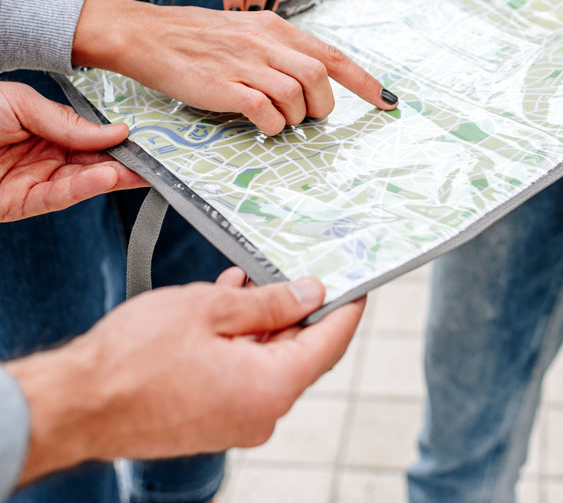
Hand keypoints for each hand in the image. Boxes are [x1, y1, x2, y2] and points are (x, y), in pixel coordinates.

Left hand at [0, 82, 144, 221]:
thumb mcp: (22, 103)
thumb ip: (67, 120)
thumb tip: (117, 131)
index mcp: (45, 128)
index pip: (92, 136)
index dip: (119, 139)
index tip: (149, 139)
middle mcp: (43, 155)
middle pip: (94, 162)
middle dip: (126, 162)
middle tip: (158, 161)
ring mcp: (33, 180)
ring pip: (82, 182)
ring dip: (114, 178)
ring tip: (141, 172)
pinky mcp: (19, 204)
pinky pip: (56, 198)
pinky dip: (84, 189)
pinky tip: (107, 177)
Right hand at [10, 269, 364, 485]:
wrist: (75, 405)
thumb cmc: (134, 359)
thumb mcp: (211, 309)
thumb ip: (270, 302)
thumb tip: (311, 294)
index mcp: (271, 387)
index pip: (331, 342)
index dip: (348, 307)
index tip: (359, 282)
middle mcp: (261, 412)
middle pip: (300, 350)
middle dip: (299, 308)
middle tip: (300, 270)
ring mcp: (236, 419)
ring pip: (268, 357)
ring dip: (263, 319)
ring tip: (250, 280)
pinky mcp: (213, 418)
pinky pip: (242, 371)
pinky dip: (240, 339)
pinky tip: (227, 304)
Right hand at [72, 0, 397, 135]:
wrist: (147, 33)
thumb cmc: (197, 36)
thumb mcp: (246, 30)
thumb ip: (280, 48)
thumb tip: (311, 77)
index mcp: (276, 27)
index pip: (331, 54)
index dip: (364, 80)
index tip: (387, 100)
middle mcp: (266, 42)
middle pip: (319, 76)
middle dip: (323, 104)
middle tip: (309, 115)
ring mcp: (245, 63)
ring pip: (296, 95)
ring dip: (295, 116)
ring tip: (278, 119)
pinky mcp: (224, 86)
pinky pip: (265, 111)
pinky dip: (270, 125)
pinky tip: (260, 124)